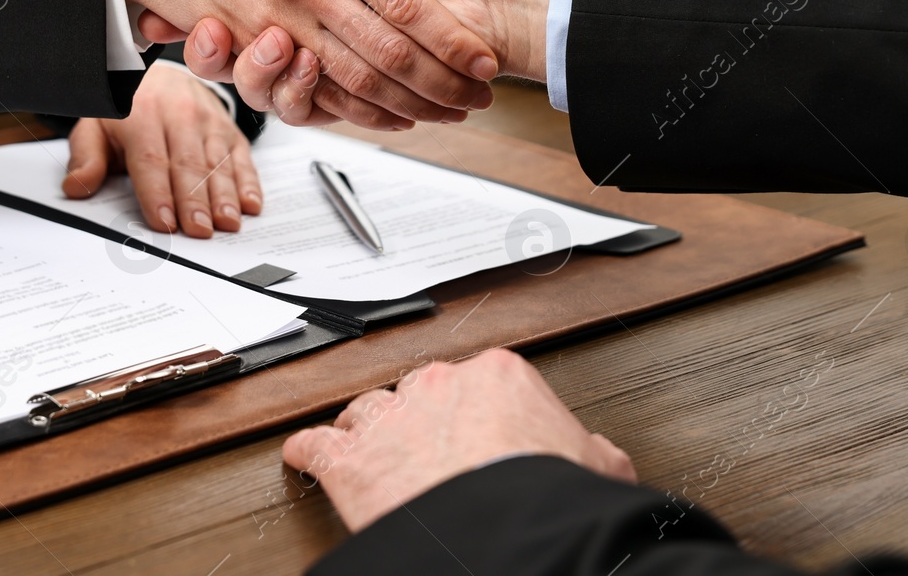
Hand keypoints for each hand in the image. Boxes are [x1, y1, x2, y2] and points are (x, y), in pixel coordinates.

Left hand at [62, 62, 258, 238]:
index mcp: (142, 115)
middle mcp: (179, 115)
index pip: (151, 159)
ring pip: (218, 163)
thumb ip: (86, 156)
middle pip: (189, 164)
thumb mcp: (96, 125)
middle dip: (195, 201)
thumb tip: (76, 187)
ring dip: (225, 196)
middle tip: (200, 231)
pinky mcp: (230, 130)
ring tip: (228, 223)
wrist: (163, 76)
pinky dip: (248, 182)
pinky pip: (241, 158)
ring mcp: (209, 122)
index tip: (164, 222)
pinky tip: (251, 204)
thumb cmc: (127, 110)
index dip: (158, 193)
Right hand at [172, 0, 562, 122]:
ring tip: (274, 43)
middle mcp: (314, 17)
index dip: (202, 7)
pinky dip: (303, 98)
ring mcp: (332, 57)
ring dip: (265, 72)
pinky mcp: (355, 93)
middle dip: (217, 49)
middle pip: (246, 45)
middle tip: (202, 30)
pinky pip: (314, 107)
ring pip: (273, 82)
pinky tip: (305, 69)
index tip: (170, 8)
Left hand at [282, 349, 635, 531]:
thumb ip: (590, 450)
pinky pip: (316, 446)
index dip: (473, 410)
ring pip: (365, 411)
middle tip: (426, 447)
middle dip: (420, 419)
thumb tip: (599, 455)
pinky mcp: (349, 462)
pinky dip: (308, 453)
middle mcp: (438, 387)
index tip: (475, 428)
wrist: (502, 529)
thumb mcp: (595, 465)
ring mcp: (389, 420)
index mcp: (499, 377)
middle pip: (418, 390)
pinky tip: (307, 457)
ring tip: (368, 447)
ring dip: (366, 431)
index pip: (479, 380)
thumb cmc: (544, 495)